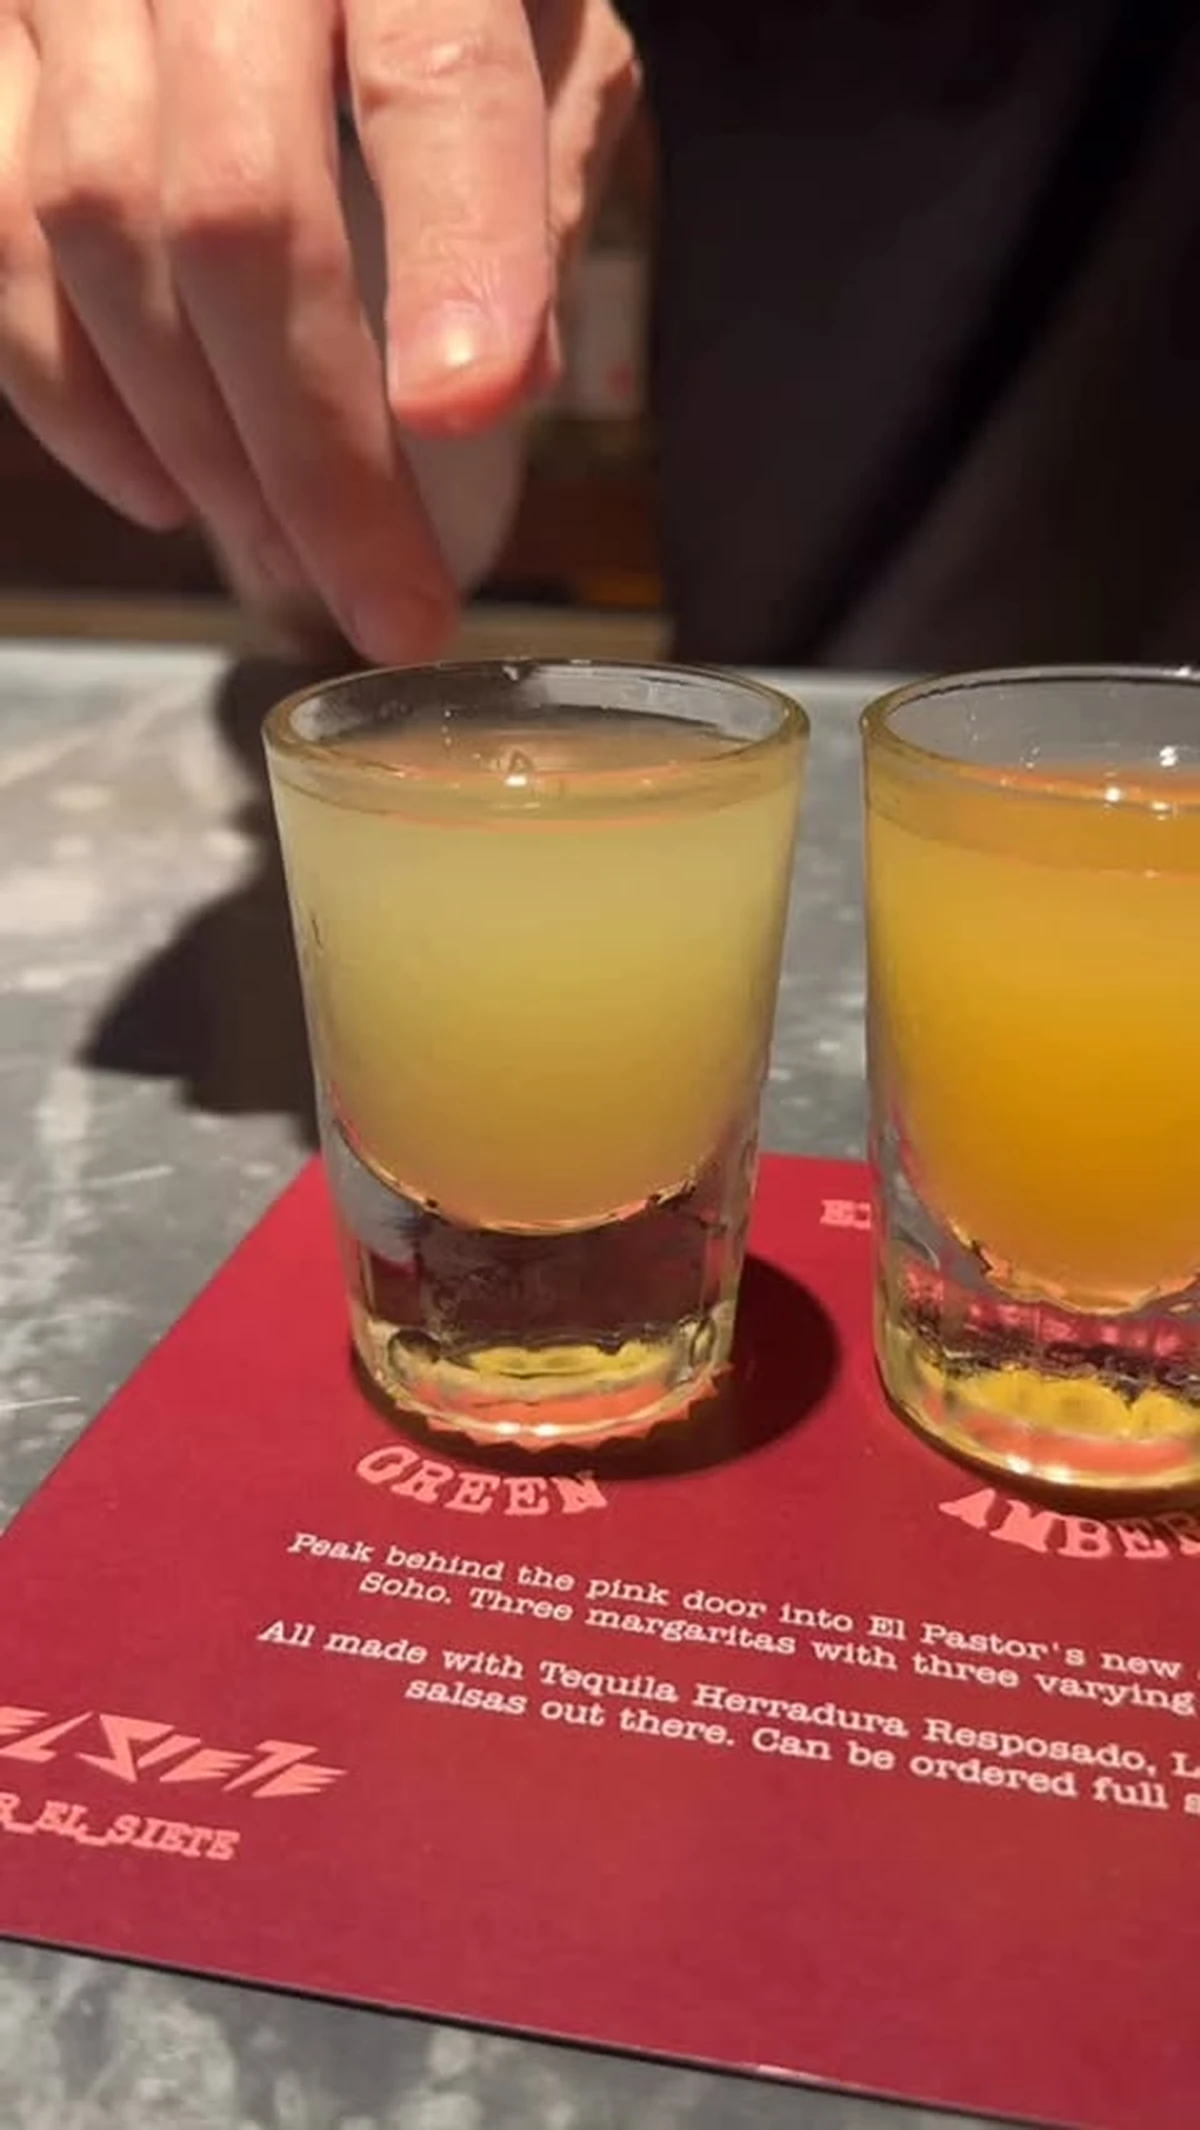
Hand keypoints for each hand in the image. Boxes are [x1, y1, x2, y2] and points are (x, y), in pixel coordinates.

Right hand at [0, 0, 636, 660]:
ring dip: (202, 442)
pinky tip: (162, 489)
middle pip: (238, 209)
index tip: (470, 411)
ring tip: (294, 559)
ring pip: (97, 233)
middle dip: (318, 450)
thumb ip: (530, 173)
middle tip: (389, 602)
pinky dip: (72, 394)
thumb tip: (494, 382)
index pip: (434, 84)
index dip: (455, 257)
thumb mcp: (537, 22)